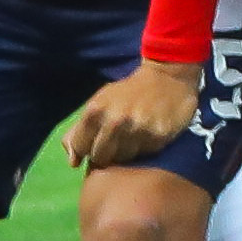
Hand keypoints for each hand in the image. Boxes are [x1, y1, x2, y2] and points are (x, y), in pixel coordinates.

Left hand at [69, 59, 206, 170]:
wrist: (168, 78)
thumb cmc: (128, 92)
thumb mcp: (99, 103)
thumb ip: (79, 131)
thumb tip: (73, 162)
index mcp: (95, 111)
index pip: (80, 148)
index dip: (87, 147)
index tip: (97, 141)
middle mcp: (115, 121)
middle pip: (101, 157)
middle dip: (106, 152)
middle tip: (117, 141)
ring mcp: (138, 130)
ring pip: (123, 159)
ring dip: (127, 151)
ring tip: (134, 136)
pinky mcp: (158, 137)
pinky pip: (145, 154)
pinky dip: (145, 147)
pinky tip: (149, 133)